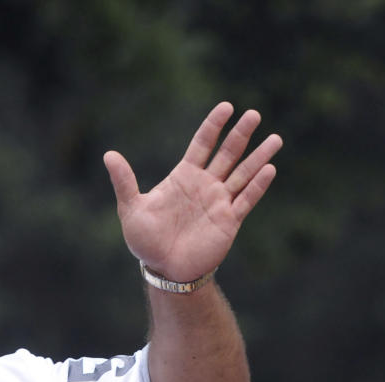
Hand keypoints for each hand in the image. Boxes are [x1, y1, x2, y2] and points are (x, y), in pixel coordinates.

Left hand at [103, 101, 281, 283]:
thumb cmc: (146, 242)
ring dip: (259, 157)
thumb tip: (108, 155)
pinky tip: (270, 170)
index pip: (202, 143)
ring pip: (243, 174)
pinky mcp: (228, 221)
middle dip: (241, 134)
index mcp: (184, 176)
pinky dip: (258, 186)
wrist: (164, 271)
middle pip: (227, 154)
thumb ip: (124, 182)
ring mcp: (219, 202)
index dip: (214, 125)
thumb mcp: (132, 210)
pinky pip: (246, 200)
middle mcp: (205, 185)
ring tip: (276, 139)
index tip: (227, 107)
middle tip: (254, 115)